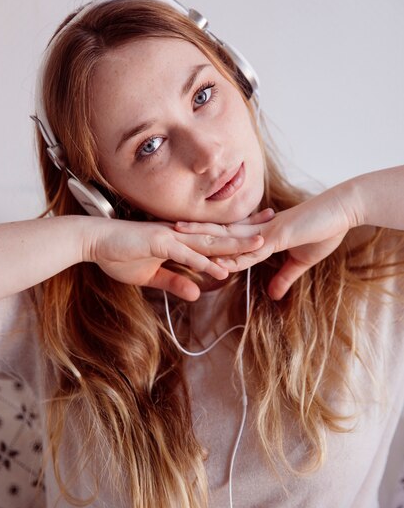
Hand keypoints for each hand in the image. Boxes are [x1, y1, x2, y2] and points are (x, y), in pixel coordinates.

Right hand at [82, 218, 263, 300]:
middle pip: (220, 234)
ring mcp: (170, 236)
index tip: (258, 232)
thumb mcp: (151, 276)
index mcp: (179, 239)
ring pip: (209, 242)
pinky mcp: (158, 242)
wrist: (94, 241)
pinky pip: (186, 254)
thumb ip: (175, 281)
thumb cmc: (118, 254)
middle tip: (274, 225)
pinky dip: (205, 262)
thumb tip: (198, 293)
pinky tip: (223, 269)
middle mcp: (179, 234)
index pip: (214, 237)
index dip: (237, 235)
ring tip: (260, 246)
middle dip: (247, 232)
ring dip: (234, 245)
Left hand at [175, 188, 354, 299]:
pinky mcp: (277, 236)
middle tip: (164, 230)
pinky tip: (216, 260)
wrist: (342, 212)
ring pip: (226, 237)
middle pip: (216, 231)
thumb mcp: (300, 261)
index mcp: (259, 233)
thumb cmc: (323, 231)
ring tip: (176, 237)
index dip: (203, 236)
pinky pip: (250, 249)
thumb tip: (273, 295)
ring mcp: (264, 231)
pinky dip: (233, 256)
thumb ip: (284, 276)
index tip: (181, 237)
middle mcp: (256, 230)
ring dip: (201, 239)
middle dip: (190, 232)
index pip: (225, 236)